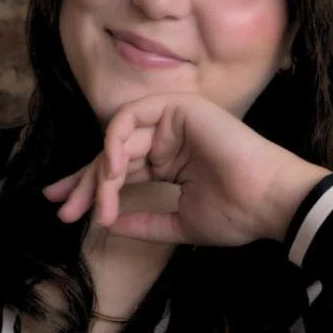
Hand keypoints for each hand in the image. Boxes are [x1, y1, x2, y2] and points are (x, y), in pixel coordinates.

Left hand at [42, 93, 330, 245]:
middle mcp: (168, 138)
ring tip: (99, 203)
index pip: (121, 170)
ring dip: (102, 171)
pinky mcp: (178, 107)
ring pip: (117, 138)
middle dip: (84, 181)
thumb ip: (143, 222)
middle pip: (112, 153)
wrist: (268, 203)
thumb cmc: (235, 214)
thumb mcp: (178, 224)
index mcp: (170, 161)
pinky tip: (113, 171)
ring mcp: (173, 121)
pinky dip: (115, 142)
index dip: (90, 187)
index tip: (64, 210)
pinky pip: (130, 119)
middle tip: (63, 208)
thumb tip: (108, 224)